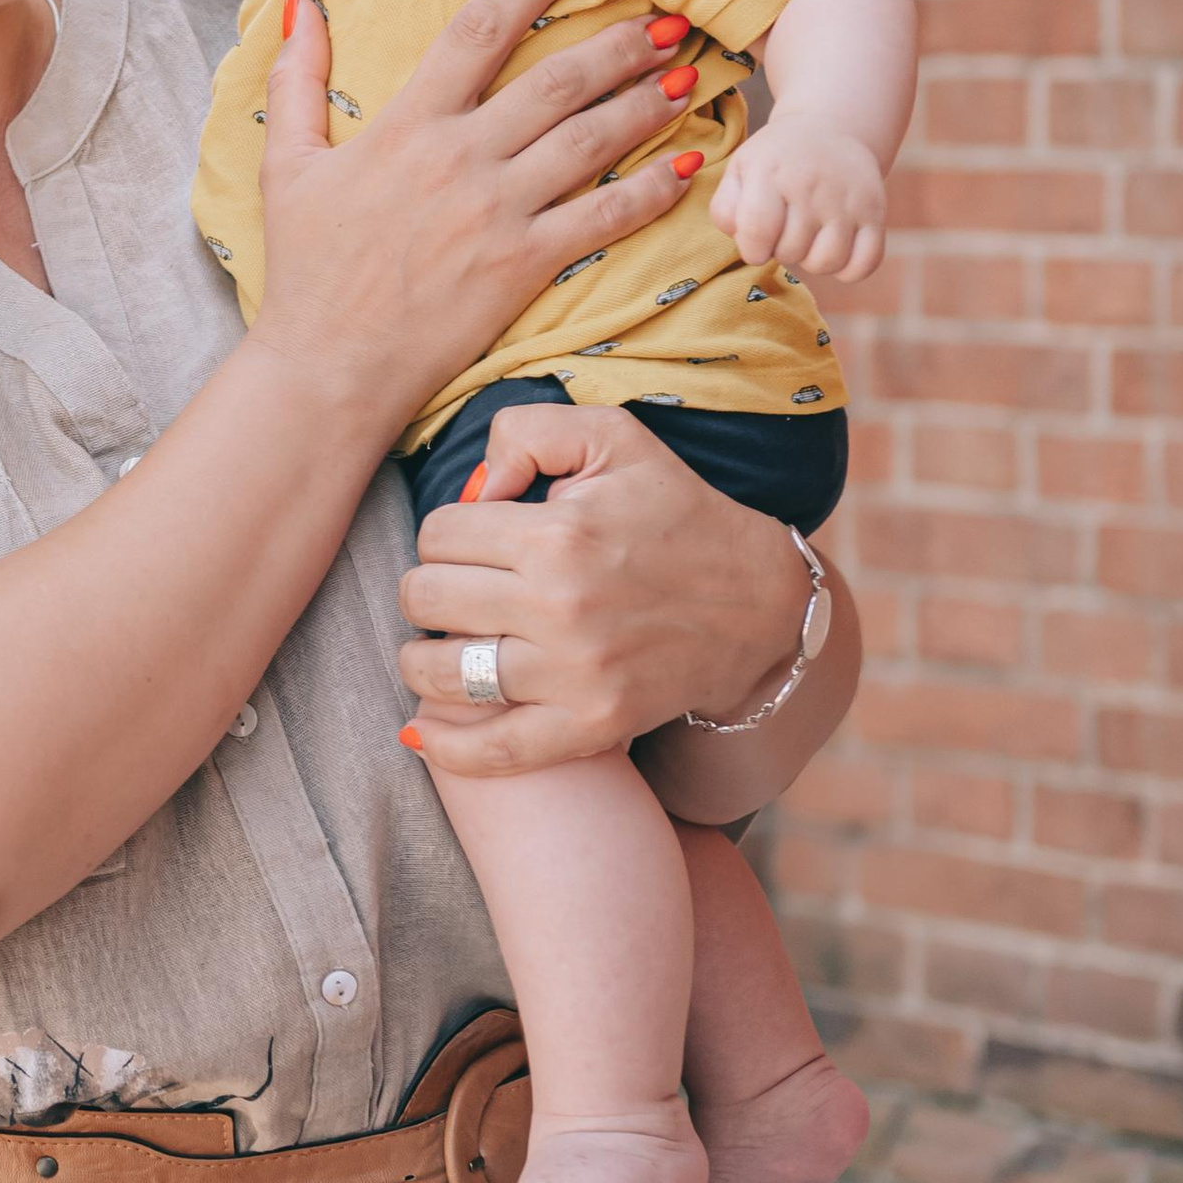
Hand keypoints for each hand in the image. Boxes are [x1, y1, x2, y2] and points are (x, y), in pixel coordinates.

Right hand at [251, 0, 697, 439]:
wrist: (328, 366)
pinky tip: (687, 164)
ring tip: (687, 71)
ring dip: (645, 101)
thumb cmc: (307, 268)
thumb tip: (300, 4)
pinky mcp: (523, 265)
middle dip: (620, 41)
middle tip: (670, 15)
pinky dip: (650, 189)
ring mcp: (497, 212)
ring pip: (589, 140)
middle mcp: (460, 157)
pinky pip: (602, 217)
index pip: (480, 26)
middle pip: (557, 79)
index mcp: (407, 124)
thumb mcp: (287, 164)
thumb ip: (298, 79)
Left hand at [394, 407, 812, 774]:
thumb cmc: (678, 513)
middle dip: (429, 589)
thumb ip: (529, 431)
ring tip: (444, 645)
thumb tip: (474, 486)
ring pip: (440, 673)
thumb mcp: (615, 437)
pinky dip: (446, 746)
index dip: (446, 534)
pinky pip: (494, 751)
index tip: (475, 542)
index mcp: (558, 534)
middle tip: (459, 590)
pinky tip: (423, 731)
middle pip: (426, 600)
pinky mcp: (591, 724)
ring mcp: (574, 674)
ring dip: (423, 659)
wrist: (760, 602)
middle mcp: (560, 607)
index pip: (438, 535)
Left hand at [710, 117, 888, 282]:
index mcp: (770, 172)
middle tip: (786, 227)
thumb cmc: (776, 160)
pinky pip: (864, 264)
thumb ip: (726, 209)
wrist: (830, 127)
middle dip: (781, 249)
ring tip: (809, 236)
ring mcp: (846, 199)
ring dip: (813, 260)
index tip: (756, 242)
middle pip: (790, 252)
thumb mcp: (741, 170)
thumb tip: (744, 241)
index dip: (752, 249)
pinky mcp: (875, 211)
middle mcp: (810, 184)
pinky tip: (837, 247)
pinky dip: (849, 269)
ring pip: (827, 263)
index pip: (757, 233)